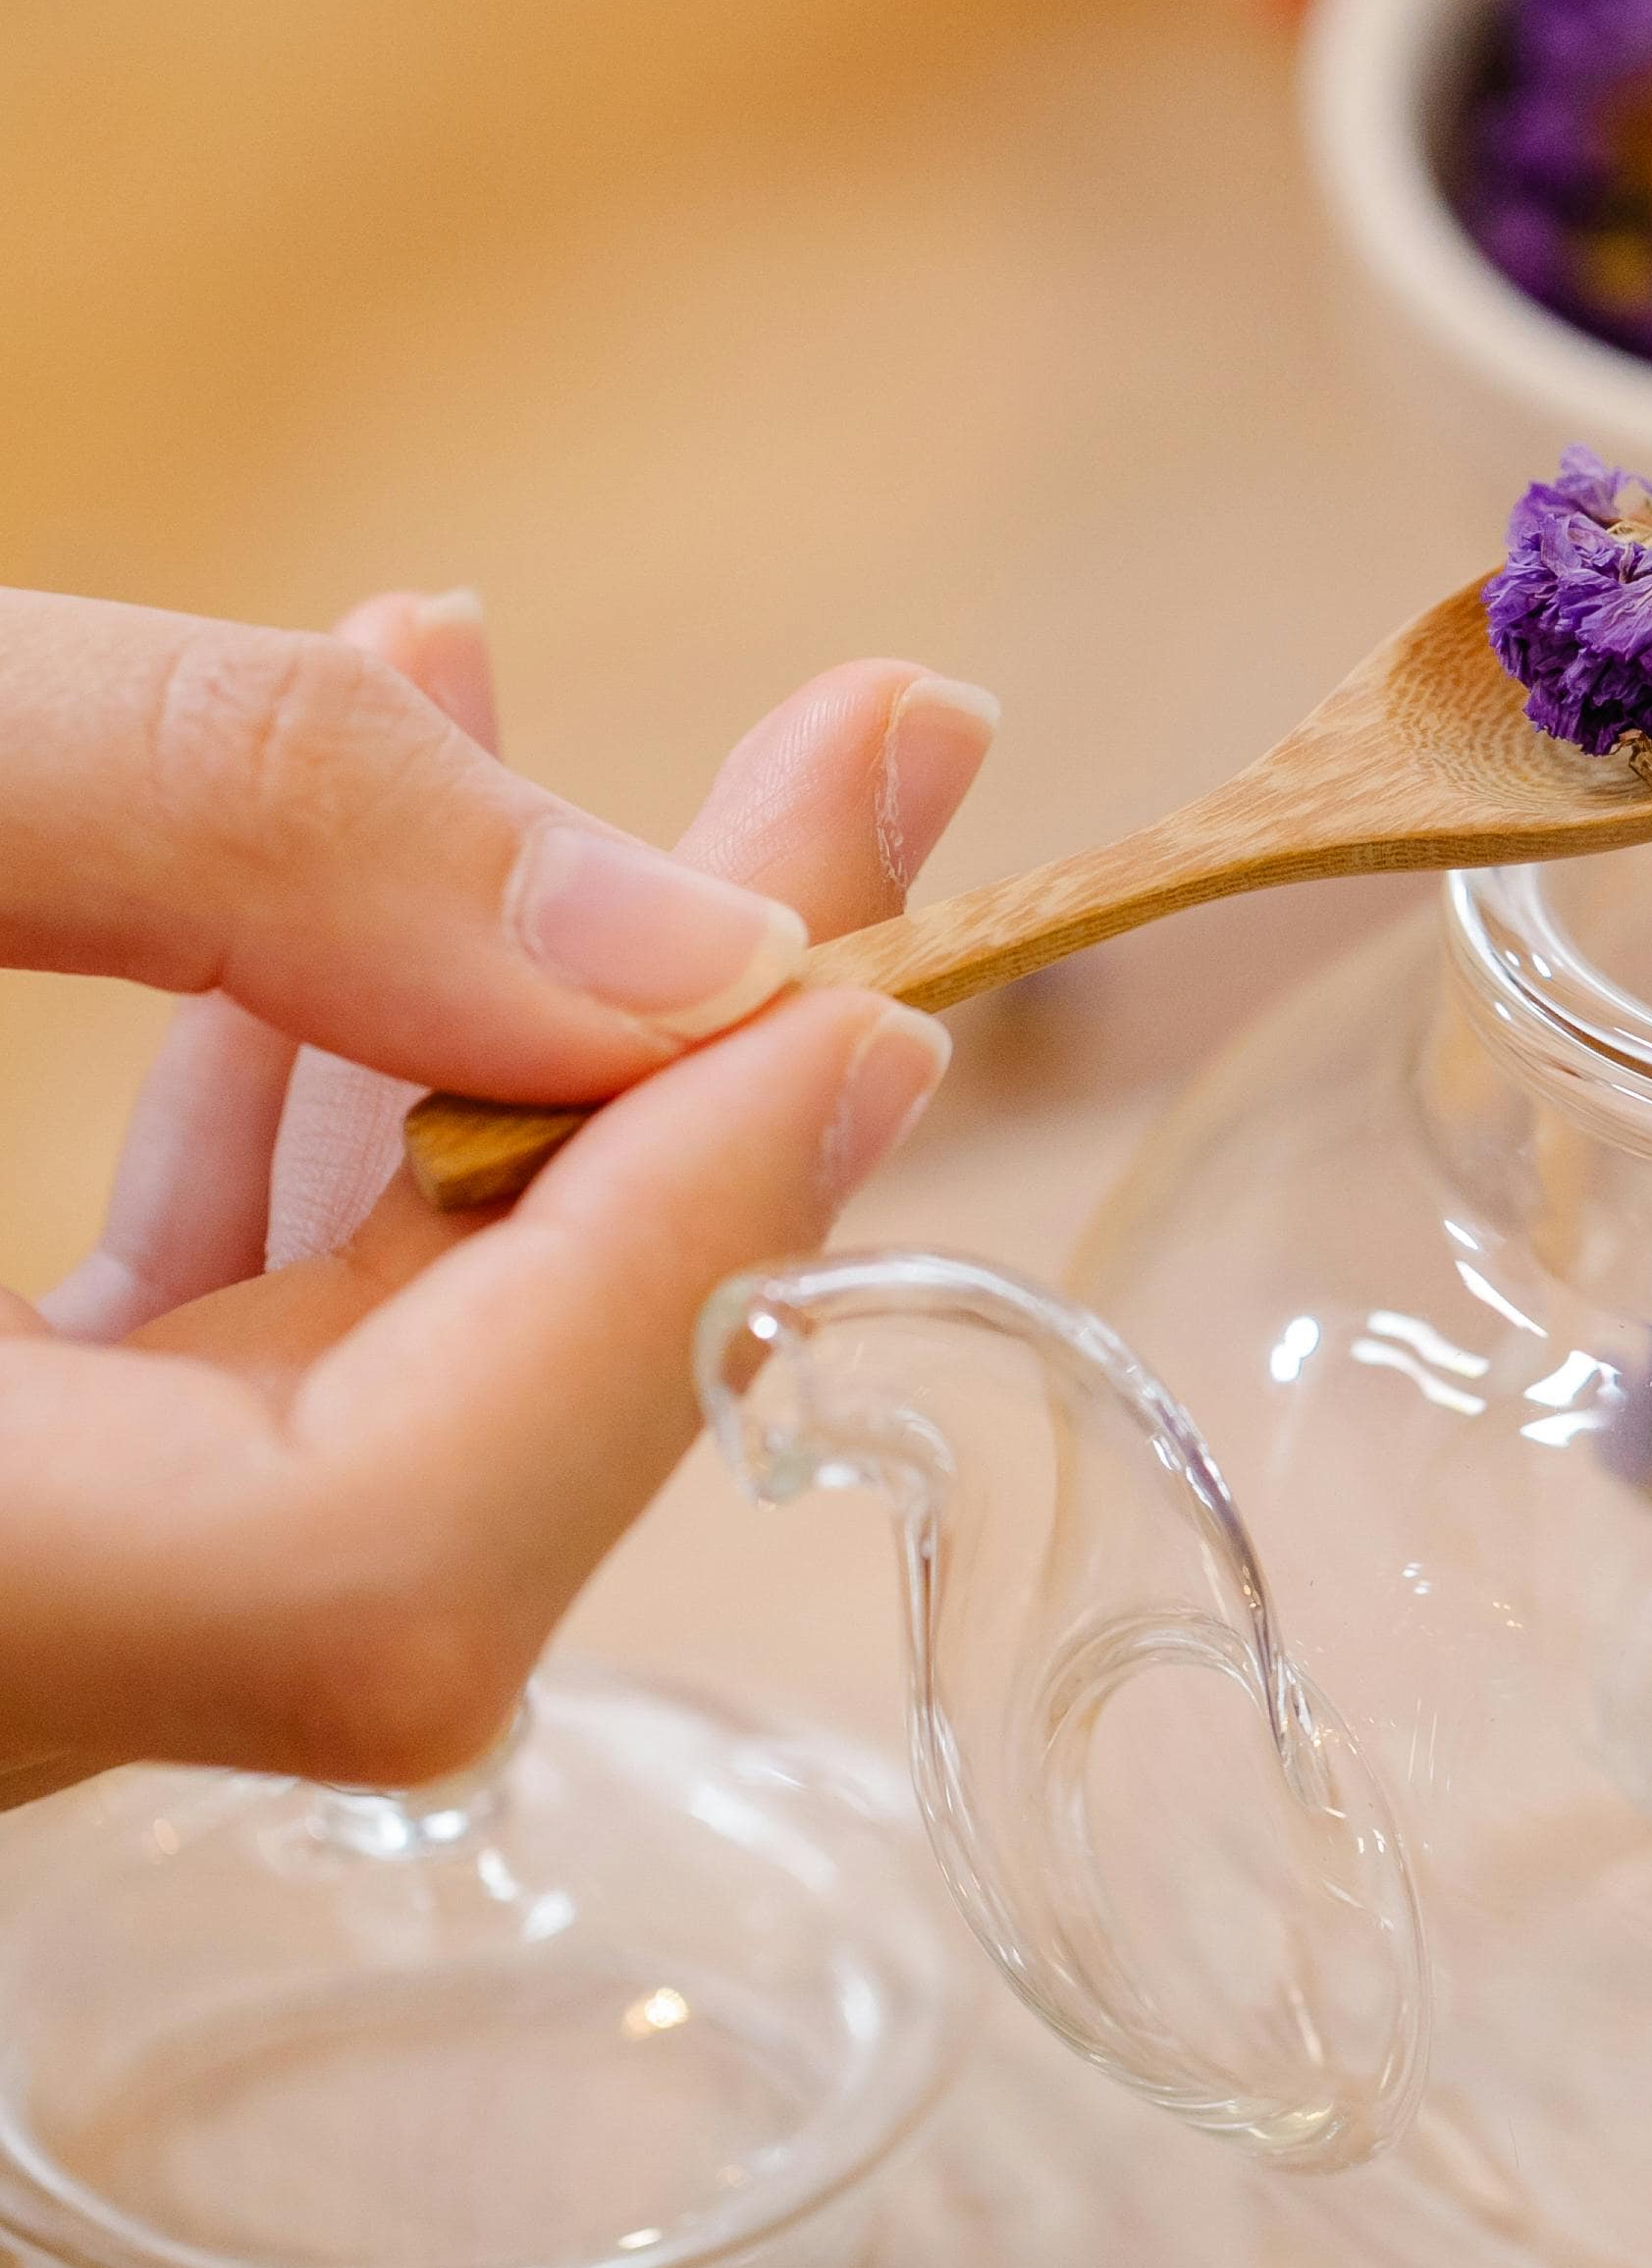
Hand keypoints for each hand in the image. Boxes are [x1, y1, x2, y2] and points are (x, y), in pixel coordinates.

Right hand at [0, 588, 994, 1812]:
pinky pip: (163, 1377)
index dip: (662, 1280)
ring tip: (535, 701)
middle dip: (646, 1109)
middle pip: (404, 1493)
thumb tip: (673, 946)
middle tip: (864, 759)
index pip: (386, 1566)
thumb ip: (220, 830)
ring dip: (461, 1060)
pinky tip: (332, 856)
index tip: (872, 988)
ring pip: (294, 1415)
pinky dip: (275, 1124)